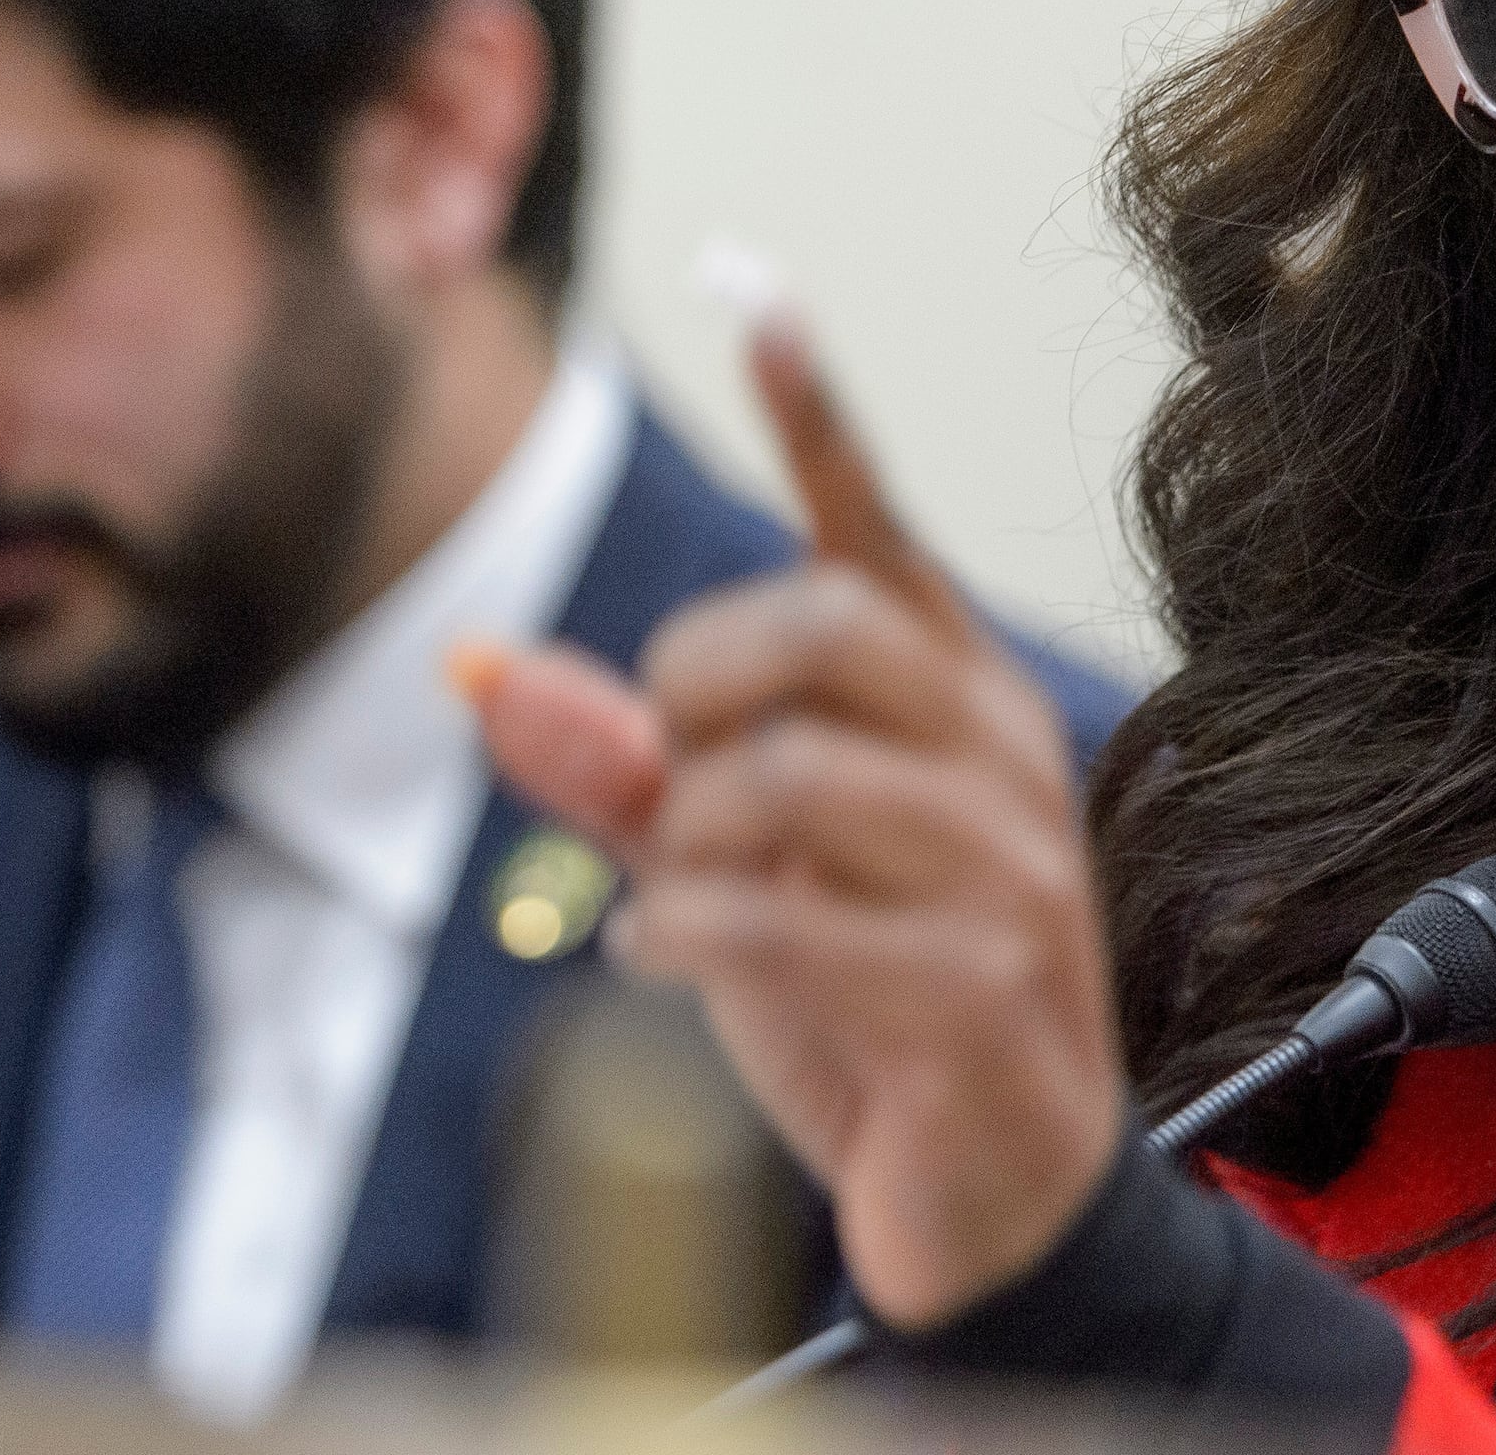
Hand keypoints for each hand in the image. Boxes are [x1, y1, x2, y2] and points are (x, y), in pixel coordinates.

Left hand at [464, 320, 1123, 1330]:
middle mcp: (998, 754)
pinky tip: (662, 955)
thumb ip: (620, 773)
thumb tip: (484, 671)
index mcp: (949, 700)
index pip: (874, 528)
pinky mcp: (987, 988)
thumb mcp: (725, 877)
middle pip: (811, 628)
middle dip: (688, 691)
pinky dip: (686, 934)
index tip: (753, 286)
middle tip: (668, 780)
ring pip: (787, 774)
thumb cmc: (869, 1015)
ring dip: (686, 842)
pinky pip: (787, 919)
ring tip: (680, 899)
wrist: (994, 1208)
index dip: (814, 411)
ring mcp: (1011, 869)